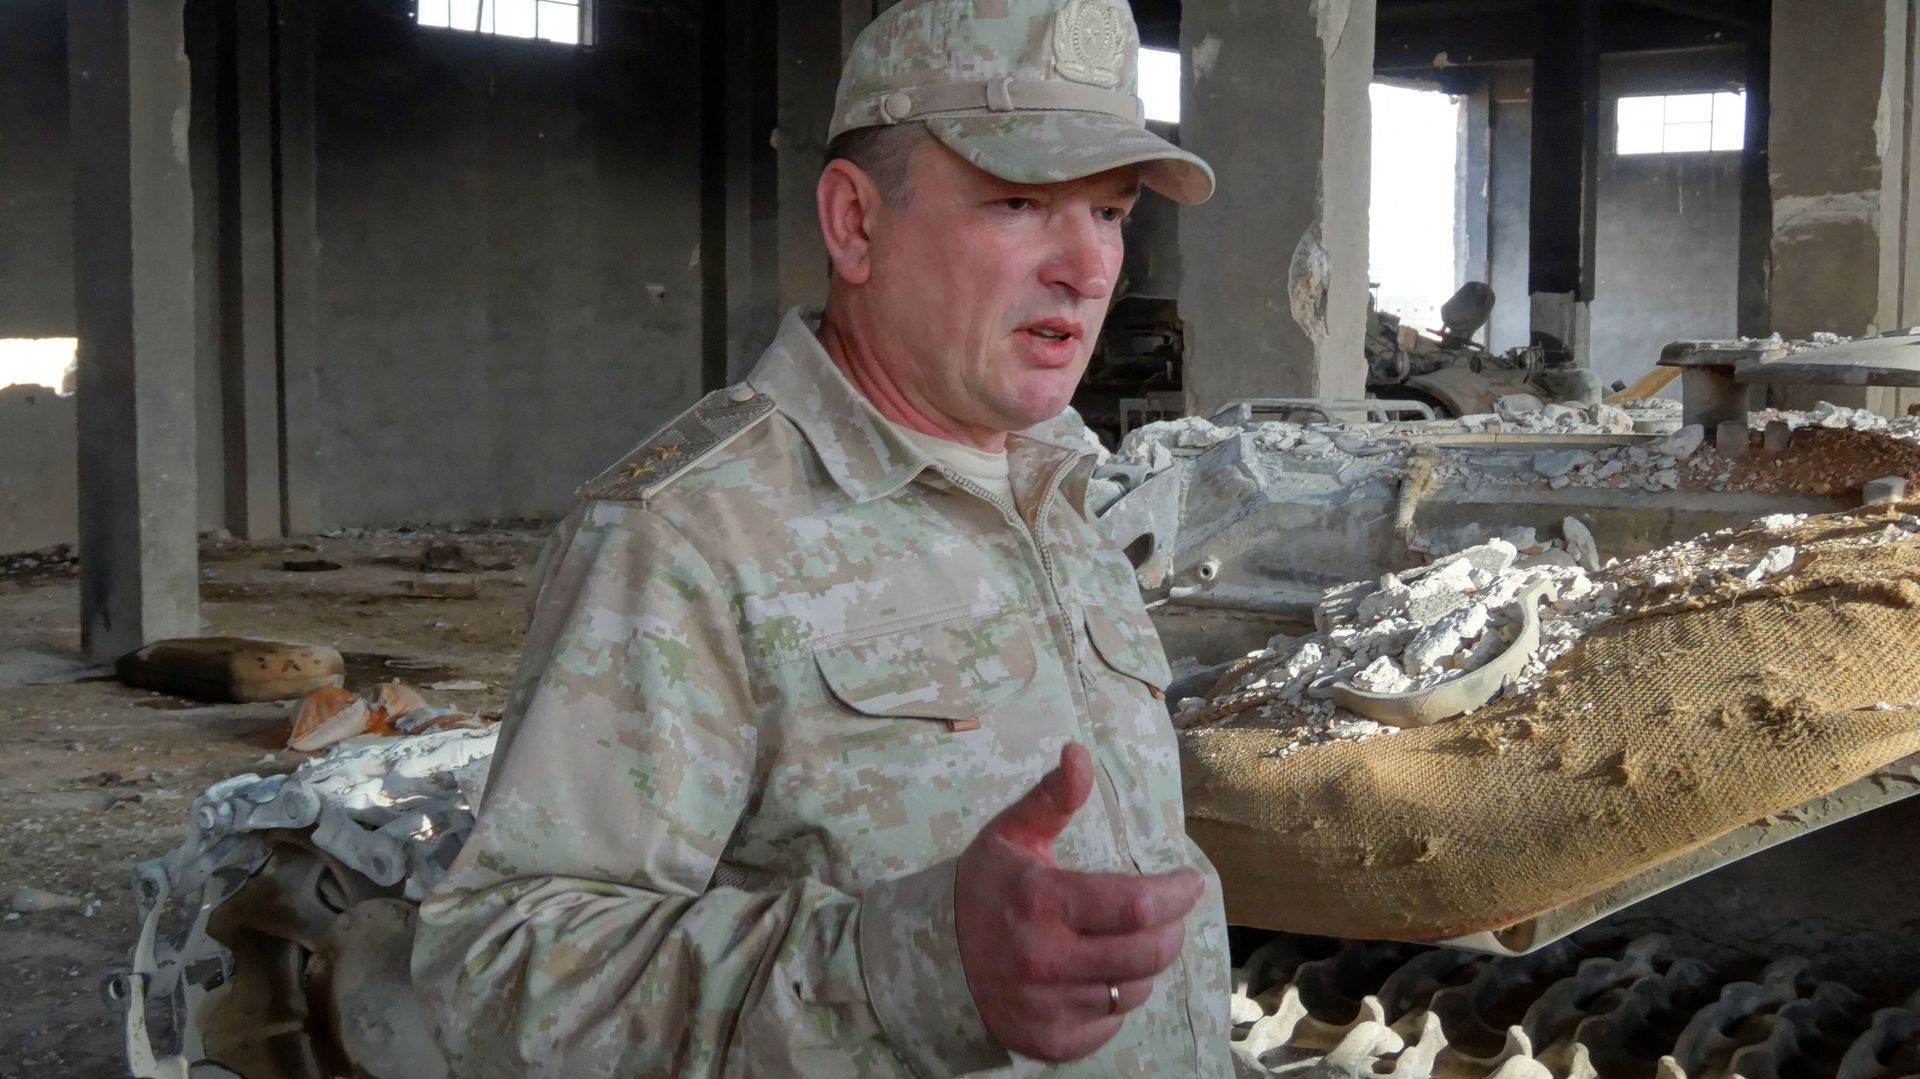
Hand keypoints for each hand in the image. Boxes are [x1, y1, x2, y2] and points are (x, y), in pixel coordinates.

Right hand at [953, 743, 1203, 1061]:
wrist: (929, 957)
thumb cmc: (983, 888)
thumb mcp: (1012, 834)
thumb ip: (1053, 796)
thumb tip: (1079, 751)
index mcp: (1043, 902)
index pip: (1137, 905)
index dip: (1177, 894)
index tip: (1189, 883)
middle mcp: (1048, 960)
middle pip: (1149, 953)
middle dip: (1172, 928)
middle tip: (1168, 913)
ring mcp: (1050, 1007)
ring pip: (1134, 988)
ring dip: (1143, 963)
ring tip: (1127, 941)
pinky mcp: (1050, 1041)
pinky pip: (1111, 1022)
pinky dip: (1115, 998)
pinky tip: (1098, 974)